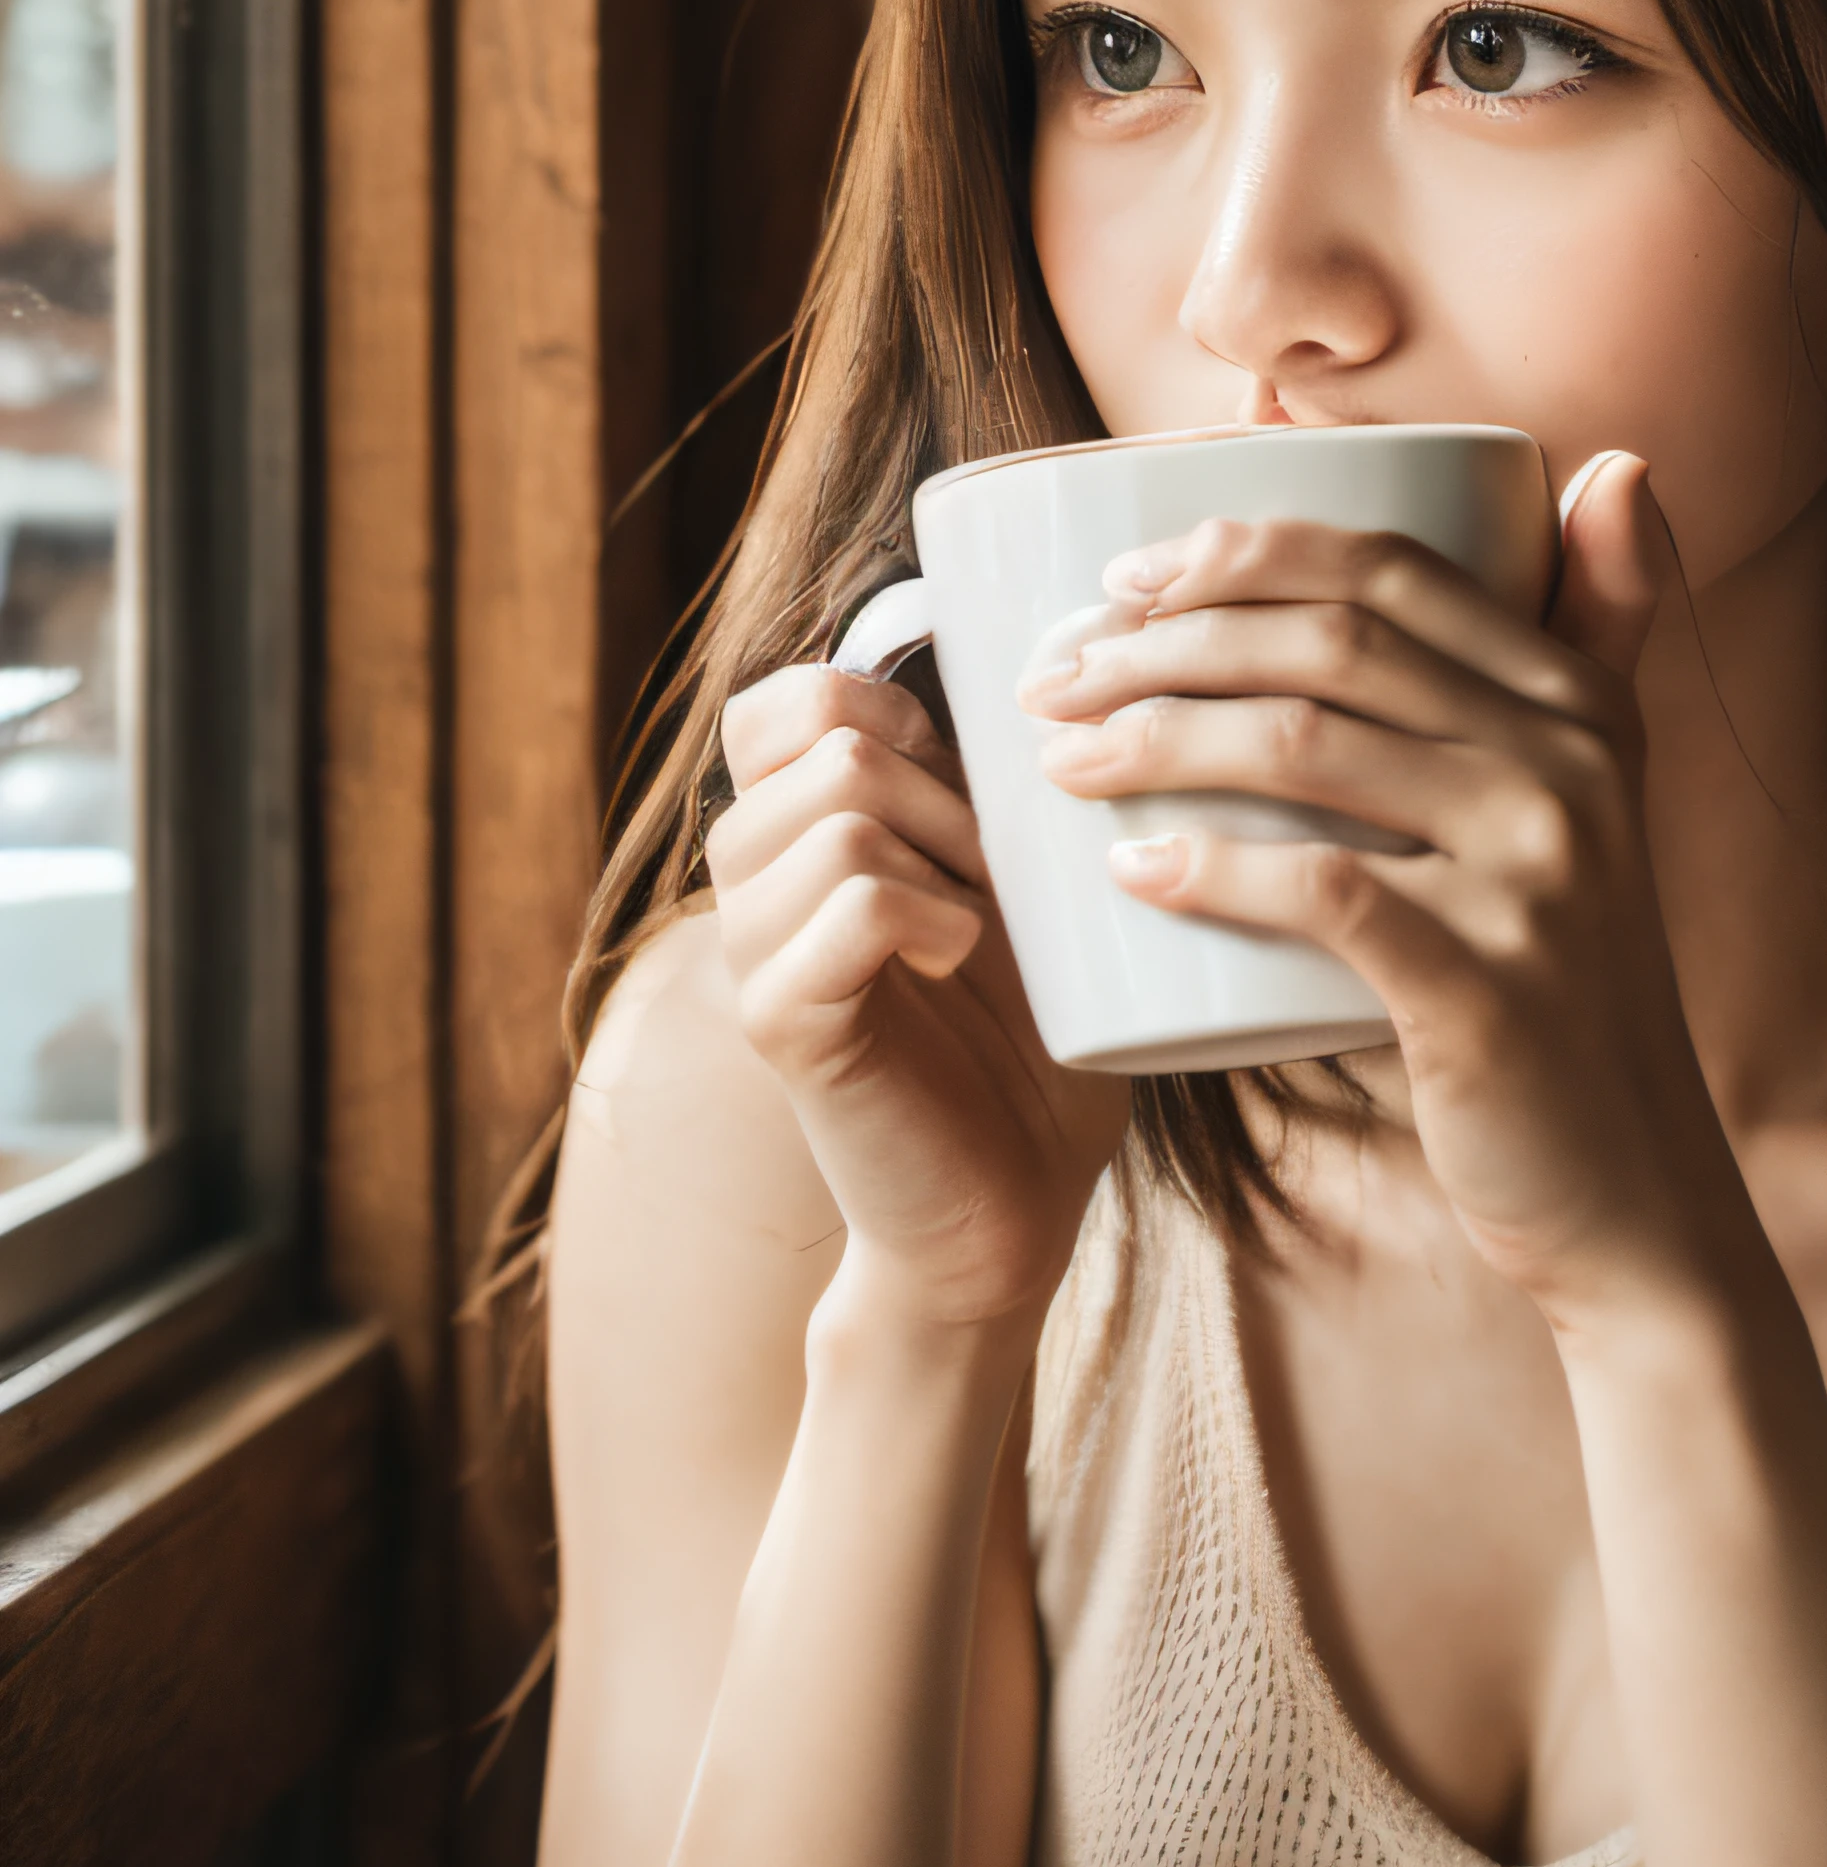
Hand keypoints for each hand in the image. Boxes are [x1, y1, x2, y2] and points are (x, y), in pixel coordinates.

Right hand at [708, 666, 1128, 1331]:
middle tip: (990, 874)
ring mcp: (757, 955)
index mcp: (797, 838)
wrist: (1017, 1200)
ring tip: (977, 922)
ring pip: (834, 815)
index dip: (871, 703)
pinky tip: (959, 956)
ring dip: (939, 852)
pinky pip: (847, 903)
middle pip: (821, 742)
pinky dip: (925, 912)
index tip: (953, 775)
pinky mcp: (783, 1024)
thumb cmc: (1030, 1036)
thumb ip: (978, 788)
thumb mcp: (1012, 882)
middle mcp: (753, 887)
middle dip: (938, 786)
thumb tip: (1034, 665)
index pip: (773, 705)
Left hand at [1028, 459, 1756, 1327]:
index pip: (1392, 569)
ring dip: (1156, 737)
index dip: (1246, 550)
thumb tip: (1616, 470)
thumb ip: (1595, 647)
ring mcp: (1538, 874)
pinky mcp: (1489, 985)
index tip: (1123, 580)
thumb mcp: (1597, 805)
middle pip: (1331, 642)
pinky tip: (1130, 870)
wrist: (1628, 1194)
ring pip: (1306, 750)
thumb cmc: (1561, 991)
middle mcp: (1572, 765)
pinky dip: (1210, 872)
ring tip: (1059, 759)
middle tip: (1057, 673)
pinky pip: (1319, 895)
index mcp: (1582, 701)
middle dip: (1168, 637)